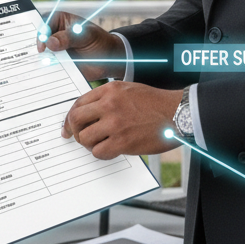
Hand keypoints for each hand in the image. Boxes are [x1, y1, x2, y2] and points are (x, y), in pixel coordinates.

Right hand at [35, 10, 125, 82]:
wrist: (108, 60)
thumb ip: (69, 37)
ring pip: (41, 54)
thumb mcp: (86, 35)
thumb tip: (50, 42)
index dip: (41, 32)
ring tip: (43, 67)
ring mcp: (54, 50)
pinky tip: (46, 75)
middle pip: (39, 39)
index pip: (44, 23)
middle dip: (37, 47)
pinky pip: (47, 67)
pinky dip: (46, 71)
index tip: (43, 44)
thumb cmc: (98, 40)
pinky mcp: (56, 63)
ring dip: (40, 60)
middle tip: (39, 56)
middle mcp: (54, 34)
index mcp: (60, 20)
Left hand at [62, 81, 182, 159]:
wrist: (176, 113)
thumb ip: (109, 98)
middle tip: (79, 138)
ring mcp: (115, 123)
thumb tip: (91, 113)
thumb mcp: (129, 90)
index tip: (68, 127)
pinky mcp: (123, 141)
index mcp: (109, 90)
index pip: (78, 103)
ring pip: (85, 138)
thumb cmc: (156, 103)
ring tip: (100, 144)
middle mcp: (109, 104)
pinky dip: (102, 154)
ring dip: (89, 144)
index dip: (70, 117)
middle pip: (76, 119)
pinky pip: (99, 152)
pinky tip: (111, 150)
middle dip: (74, 131)